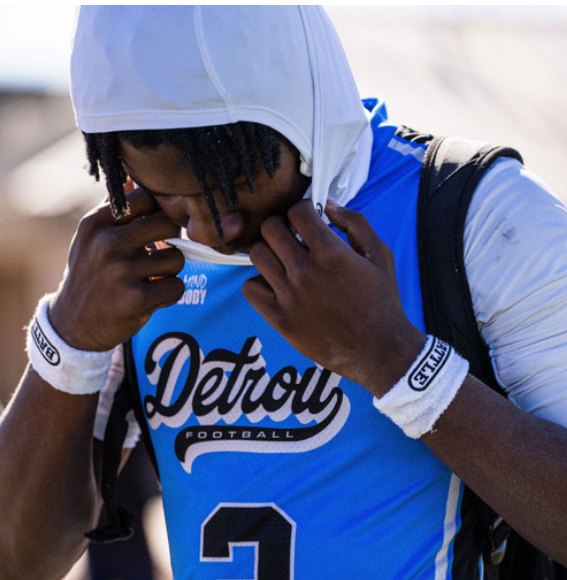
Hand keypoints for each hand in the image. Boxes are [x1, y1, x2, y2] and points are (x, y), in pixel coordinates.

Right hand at [49, 189, 184, 350]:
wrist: (73, 324)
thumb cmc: (92, 273)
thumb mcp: (92, 237)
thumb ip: (116, 208)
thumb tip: (134, 175)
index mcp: (97, 223)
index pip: (147, 197)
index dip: (160, 211)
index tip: (157, 225)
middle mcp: (107, 243)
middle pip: (168, 223)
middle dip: (173, 239)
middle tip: (161, 252)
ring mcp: (120, 272)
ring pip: (177, 258)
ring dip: (171, 271)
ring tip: (153, 277)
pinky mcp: (135, 300)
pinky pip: (177, 287)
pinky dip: (170, 293)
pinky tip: (153, 296)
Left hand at [242, 200, 424, 396]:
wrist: (378, 349)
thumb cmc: (381, 301)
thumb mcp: (379, 255)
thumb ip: (355, 223)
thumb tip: (328, 206)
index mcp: (331, 253)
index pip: (296, 212)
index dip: (302, 210)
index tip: (307, 219)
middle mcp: (305, 272)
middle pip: (270, 229)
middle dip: (282, 226)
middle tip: (292, 237)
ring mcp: (289, 296)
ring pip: (257, 254)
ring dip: (269, 252)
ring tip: (283, 261)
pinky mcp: (279, 318)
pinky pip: (250, 288)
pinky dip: (259, 282)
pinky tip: (276, 285)